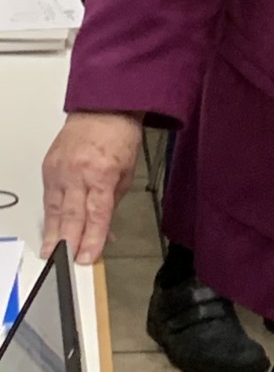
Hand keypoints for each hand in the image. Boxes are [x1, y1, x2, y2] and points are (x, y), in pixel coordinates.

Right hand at [41, 112, 143, 263]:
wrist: (102, 109)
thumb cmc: (119, 137)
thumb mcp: (127, 173)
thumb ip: (113, 204)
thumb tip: (104, 232)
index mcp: (102, 173)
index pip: (96, 214)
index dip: (91, 239)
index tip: (87, 257)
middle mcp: (78, 172)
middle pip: (72, 215)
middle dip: (68, 242)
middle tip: (65, 262)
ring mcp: (60, 169)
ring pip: (54, 209)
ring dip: (53, 234)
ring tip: (50, 254)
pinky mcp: (48, 167)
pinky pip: (48, 197)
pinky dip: (49, 216)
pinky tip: (49, 231)